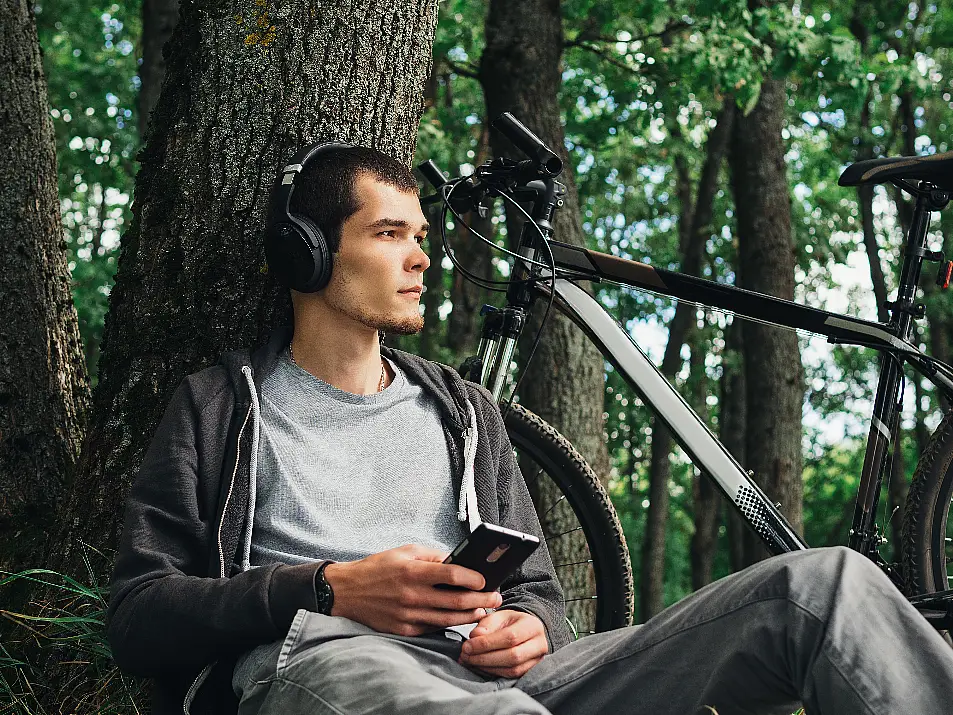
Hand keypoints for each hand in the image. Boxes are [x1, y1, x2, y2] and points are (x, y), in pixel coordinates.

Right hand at [324, 544, 501, 636]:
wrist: (346, 592)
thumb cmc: (378, 568)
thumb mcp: (404, 551)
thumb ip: (432, 556)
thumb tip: (458, 561)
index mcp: (412, 571)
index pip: (452, 574)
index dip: (473, 578)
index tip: (486, 579)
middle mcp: (411, 595)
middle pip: (456, 600)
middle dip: (481, 600)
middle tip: (496, 598)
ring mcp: (408, 615)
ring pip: (449, 618)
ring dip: (471, 615)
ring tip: (485, 610)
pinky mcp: (404, 629)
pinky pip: (434, 628)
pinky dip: (451, 624)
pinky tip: (463, 619)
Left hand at [458, 609, 547, 677]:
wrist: (525, 631)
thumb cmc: (510, 622)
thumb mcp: (499, 616)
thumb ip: (486, 625)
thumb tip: (474, 637)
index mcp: (532, 625)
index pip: (510, 637)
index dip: (487, 643)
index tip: (467, 645)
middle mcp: (539, 644)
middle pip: (512, 656)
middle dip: (485, 657)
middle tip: (465, 655)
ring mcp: (537, 660)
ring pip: (512, 669)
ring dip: (487, 667)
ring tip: (469, 660)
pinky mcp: (530, 671)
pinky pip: (511, 676)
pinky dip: (492, 672)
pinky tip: (479, 666)